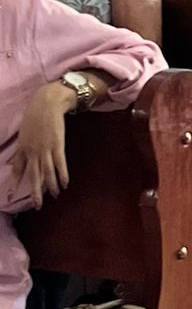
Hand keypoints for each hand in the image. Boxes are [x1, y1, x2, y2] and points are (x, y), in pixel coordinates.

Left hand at [11, 82, 73, 208]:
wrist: (47, 103)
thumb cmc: (35, 116)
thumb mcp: (23, 134)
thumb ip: (20, 150)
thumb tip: (12, 162)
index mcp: (23, 149)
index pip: (17, 170)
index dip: (14, 184)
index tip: (10, 197)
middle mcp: (32, 151)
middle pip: (34, 175)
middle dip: (35, 191)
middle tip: (37, 205)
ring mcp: (45, 149)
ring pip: (47, 172)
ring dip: (51, 185)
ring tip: (54, 195)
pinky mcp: (57, 145)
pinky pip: (60, 163)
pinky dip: (62, 174)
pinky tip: (65, 183)